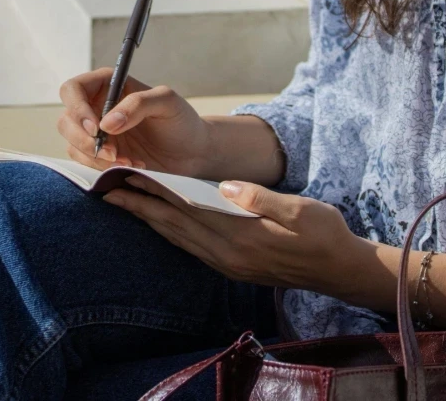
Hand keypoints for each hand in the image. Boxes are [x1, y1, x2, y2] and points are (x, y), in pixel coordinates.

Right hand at [57, 68, 212, 176]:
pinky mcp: (101, 156)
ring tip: (129, 161)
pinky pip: (87, 163)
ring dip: (97, 157)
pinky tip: (131, 166)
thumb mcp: (167, 102)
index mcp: (107, 85)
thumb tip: (106, 123)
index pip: (72, 90)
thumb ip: (137, 104)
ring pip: (73, 145)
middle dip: (85, 140)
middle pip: (66, 121)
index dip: (77, 109)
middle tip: (113, 152)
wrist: (192, 152)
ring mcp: (97, 134)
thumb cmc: (181, 121)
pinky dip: (104, 168)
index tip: (97, 128)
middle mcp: (96, 107)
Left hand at [103, 177, 360, 295]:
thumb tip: (227, 185)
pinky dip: (170, 233)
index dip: (155, 192)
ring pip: (179, 239)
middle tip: (107, 188)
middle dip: (140, 206)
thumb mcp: (300, 210)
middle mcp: (228, 254)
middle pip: (174, 226)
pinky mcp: (232, 268)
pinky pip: (191, 248)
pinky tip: (161, 224)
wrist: (338, 269)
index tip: (128, 177)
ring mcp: (229, 264)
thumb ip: (261, 198)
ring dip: (150, 220)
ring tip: (125, 203)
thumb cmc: (323, 233)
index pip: (187, 210)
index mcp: (242, 236)